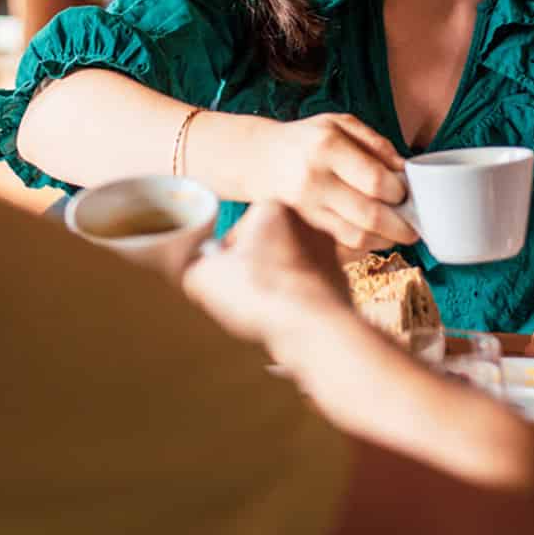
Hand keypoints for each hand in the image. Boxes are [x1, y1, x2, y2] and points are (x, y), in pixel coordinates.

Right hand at [181, 201, 350, 346]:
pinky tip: (288, 317)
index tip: (224, 279)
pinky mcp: (341, 278)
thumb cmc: (259, 293)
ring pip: (287, 267)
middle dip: (252, 270)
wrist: (311, 326)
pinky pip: (308, 287)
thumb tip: (195, 266)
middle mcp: (306, 221)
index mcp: (272, 207)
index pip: (237, 231)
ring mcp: (328, 250)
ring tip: (265, 309)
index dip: (224, 259)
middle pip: (265, 247)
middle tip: (242, 296)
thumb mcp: (202, 276)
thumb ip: (192, 264)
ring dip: (275, 285)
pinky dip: (297, 299)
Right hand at [257, 113, 415, 250]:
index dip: (400, 192)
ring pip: (357, 237)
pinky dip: (365, 244)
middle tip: (414, 225)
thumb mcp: (339, 123)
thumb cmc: (307, 138)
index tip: (407, 192)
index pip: (375, 181)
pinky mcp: (305, 225)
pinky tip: (375, 235)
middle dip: (401, 225)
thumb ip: (375, 142)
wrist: (260, 158)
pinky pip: (342, 244)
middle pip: (370, 216)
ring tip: (398, 232)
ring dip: (386, 239)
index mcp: (327, 147)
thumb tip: (404, 169)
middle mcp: (315, 180)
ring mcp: (307, 207)